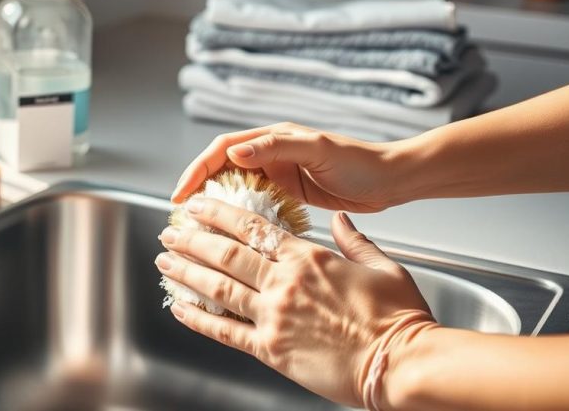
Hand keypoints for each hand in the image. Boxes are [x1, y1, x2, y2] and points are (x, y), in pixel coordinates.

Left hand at [156, 198, 436, 407]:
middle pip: (226, 254)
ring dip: (187, 272)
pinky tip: (180, 308)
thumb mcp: (383, 266)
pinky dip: (199, 319)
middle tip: (170, 231)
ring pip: (218, 288)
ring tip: (166, 261)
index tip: (198, 204)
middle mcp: (284, 283)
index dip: (219, 214)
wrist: (402, 363)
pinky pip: (225, 332)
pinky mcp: (271, 349)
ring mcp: (274, 316)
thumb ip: (355, 241)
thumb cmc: (399, 319)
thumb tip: (341, 221)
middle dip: (192, 240)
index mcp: (308, 258)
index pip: (252, 227)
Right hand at [171, 123, 406, 212]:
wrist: (392, 181)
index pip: (222, 150)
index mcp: (273, 138)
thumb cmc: (361, 161)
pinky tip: (233, 234)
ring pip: (235, 188)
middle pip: (222, 168)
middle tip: (181, 215)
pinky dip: (240, 217)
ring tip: (199, 227)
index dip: (198, 170)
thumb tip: (235, 152)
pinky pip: (255, 204)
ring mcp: (279, 175)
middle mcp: (271, 154)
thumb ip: (277, 146)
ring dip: (216, 204)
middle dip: (199, 188)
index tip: (181, 194)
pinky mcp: (289, 194)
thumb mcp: (317, 149)